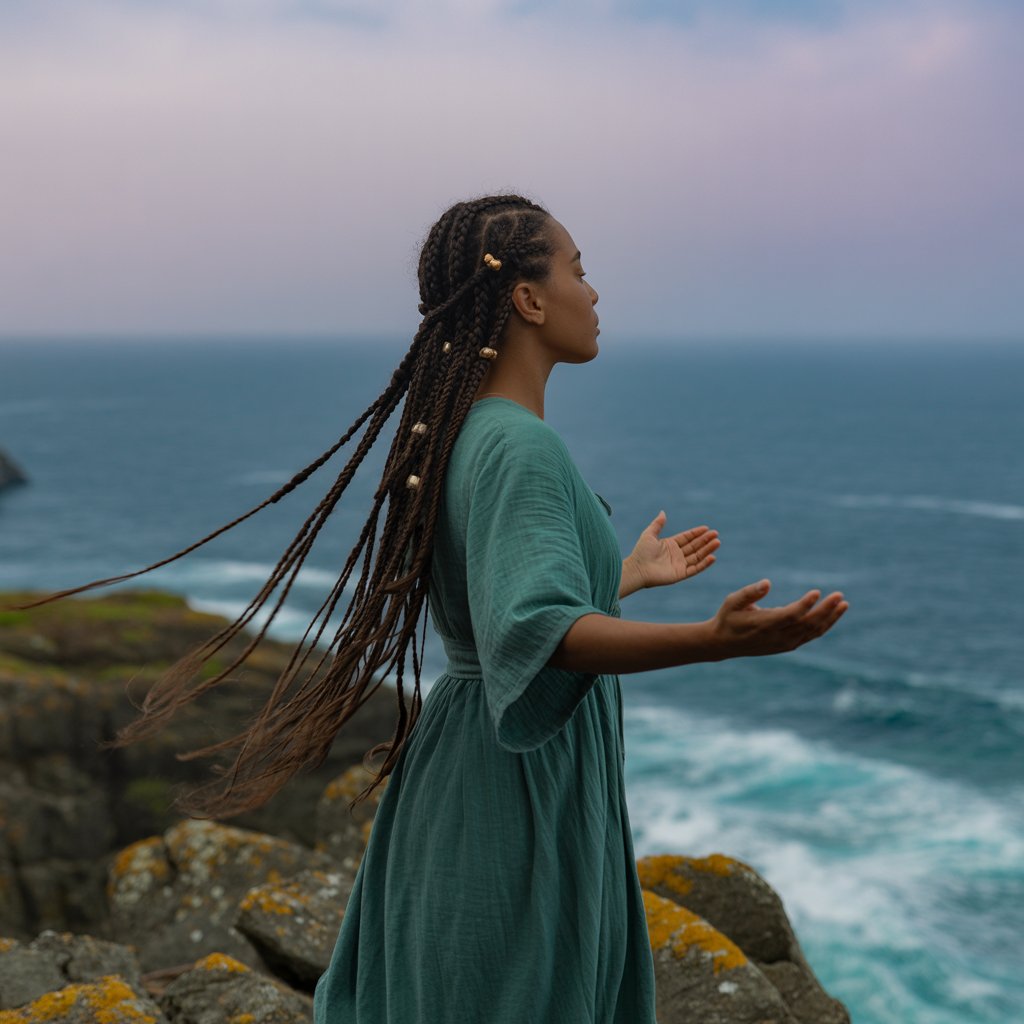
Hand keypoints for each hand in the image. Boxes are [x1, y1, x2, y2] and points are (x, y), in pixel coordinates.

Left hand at [622, 513, 719, 594]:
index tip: (707, 528)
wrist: (638, 569)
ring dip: (707, 550)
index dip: (697, 533)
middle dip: (705, 540)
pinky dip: (704, 564)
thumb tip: (663, 512)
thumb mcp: (649, 535)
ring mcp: (679, 565)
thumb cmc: (641, 552)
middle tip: (715, 534)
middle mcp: (676, 555)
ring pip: (697, 556)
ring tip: (717, 542)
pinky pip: (695, 569)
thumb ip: (657, 524)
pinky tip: (712, 557)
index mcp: (670, 545)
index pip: (687, 538)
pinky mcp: (681, 574)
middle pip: (694, 546)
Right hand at [710, 579, 847, 657]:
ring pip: (812, 632)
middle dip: (825, 610)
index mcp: (763, 625)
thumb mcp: (732, 601)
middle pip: (807, 624)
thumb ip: (750, 593)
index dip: (805, 605)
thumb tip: (768, 583)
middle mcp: (777, 637)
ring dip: (829, 618)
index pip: (790, 616)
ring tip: (843, 603)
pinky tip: (833, 614)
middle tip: (840, 595)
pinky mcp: (788, 645)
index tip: (817, 592)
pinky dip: (824, 625)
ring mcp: (784, 643)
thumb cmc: (728, 617)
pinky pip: (810, 636)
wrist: (724, 644)